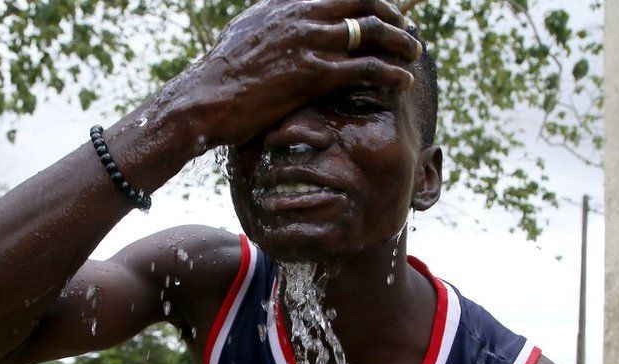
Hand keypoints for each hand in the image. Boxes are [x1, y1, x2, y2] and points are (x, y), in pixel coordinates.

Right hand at [171, 0, 422, 148]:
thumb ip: (270, 22)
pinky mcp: (313, 72)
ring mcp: (309, 41)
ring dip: (400, 41)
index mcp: (286, 3)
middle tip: (405, 29)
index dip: (366, 0)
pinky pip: (365, 68)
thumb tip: (277, 19)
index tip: (381, 12)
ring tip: (414, 52)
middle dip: (390, 14)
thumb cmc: (221, 75)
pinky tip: (403, 80)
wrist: (204, 99)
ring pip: (371, 31)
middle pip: (363, 1)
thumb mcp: (244, 34)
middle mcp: (301, 14)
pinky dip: (390, 72)